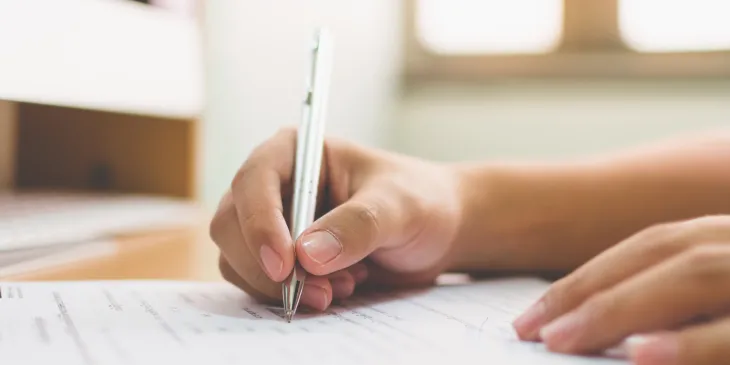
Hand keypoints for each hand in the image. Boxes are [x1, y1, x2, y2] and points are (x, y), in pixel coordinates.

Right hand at [209, 127, 462, 311]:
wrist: (435, 231)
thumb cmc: (419, 200)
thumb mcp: (399, 207)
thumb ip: (358, 225)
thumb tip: (307, 255)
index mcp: (296, 152)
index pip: (254, 182)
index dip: (259, 224)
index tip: (285, 265)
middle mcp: (276, 186)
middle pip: (232, 225)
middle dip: (270, 267)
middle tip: (319, 292)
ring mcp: (273, 224)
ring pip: (239, 260)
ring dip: (283, 287)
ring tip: (343, 287)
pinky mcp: (281, 258)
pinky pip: (259, 283)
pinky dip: (292, 296)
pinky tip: (338, 289)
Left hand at [512, 215, 729, 364]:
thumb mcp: (716, 303)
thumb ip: (668, 304)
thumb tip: (604, 334)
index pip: (653, 248)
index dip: (587, 279)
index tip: (533, 316)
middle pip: (662, 252)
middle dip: (588, 290)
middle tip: (530, 330)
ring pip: (695, 274)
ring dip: (620, 308)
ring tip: (560, 340)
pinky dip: (689, 344)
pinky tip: (640, 356)